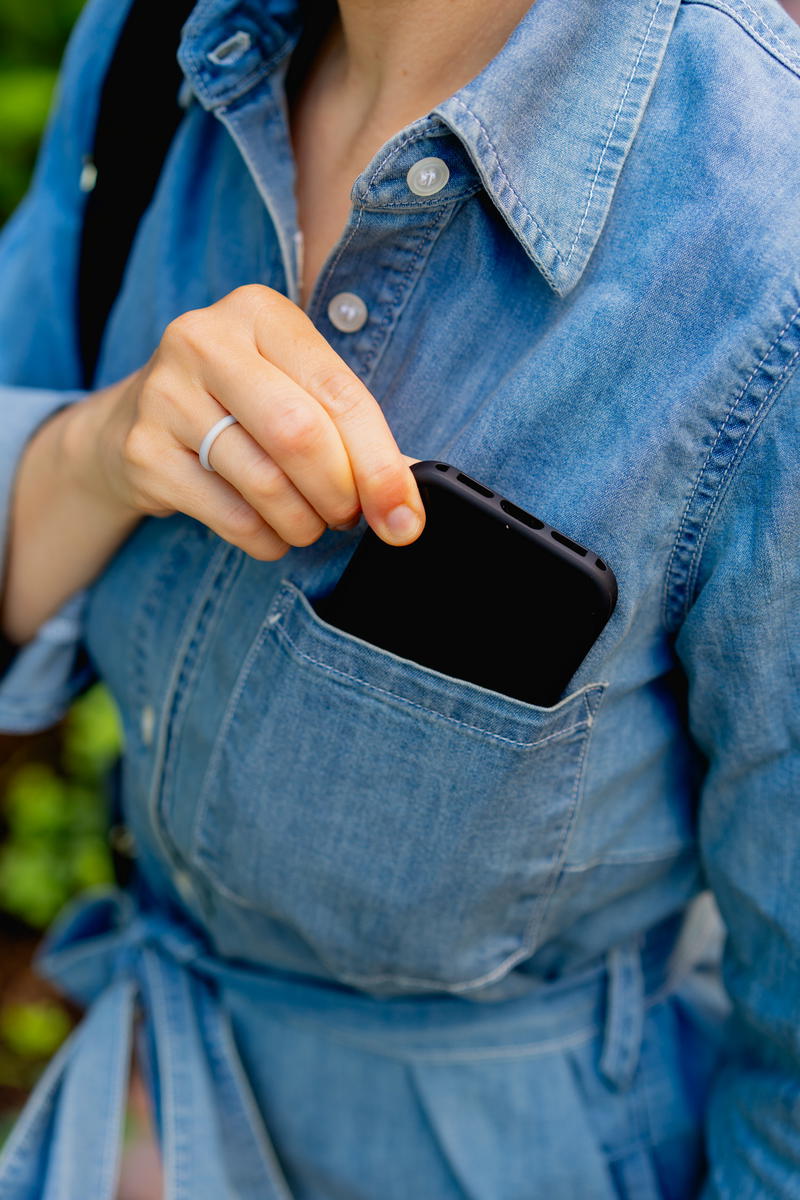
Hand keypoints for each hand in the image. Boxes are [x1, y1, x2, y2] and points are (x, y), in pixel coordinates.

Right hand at [87, 285, 425, 559]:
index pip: (339, 393)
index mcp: (259, 312)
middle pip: (299, 434)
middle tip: (350, 517)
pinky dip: (267, 540)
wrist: (135, 420)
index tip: (405, 516)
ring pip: (265, 483)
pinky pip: (230, 516)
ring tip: (310, 524)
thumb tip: (404, 502)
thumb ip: (350, 431)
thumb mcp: (294, 387)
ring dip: (304, 522)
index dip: (381, 464)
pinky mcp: (143, 452)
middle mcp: (204, 340)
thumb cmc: (239, 403)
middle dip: (341, 493)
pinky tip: (272, 534)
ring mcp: (164, 395)